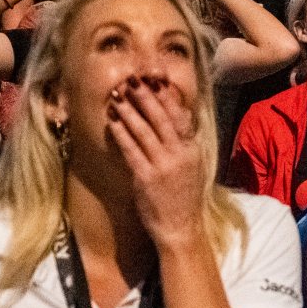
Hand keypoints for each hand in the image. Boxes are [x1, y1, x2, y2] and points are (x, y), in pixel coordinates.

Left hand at [109, 75, 208, 249]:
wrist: (181, 227)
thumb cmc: (185, 198)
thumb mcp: (194, 166)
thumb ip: (185, 144)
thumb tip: (176, 119)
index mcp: (193, 150)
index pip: (181, 117)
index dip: (168, 97)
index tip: (156, 80)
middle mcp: (180, 155)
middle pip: (161, 119)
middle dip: (146, 97)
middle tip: (133, 79)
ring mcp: (163, 166)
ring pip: (144, 131)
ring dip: (130, 111)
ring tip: (117, 96)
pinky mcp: (145, 178)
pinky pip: (131, 150)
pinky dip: (121, 133)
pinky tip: (113, 122)